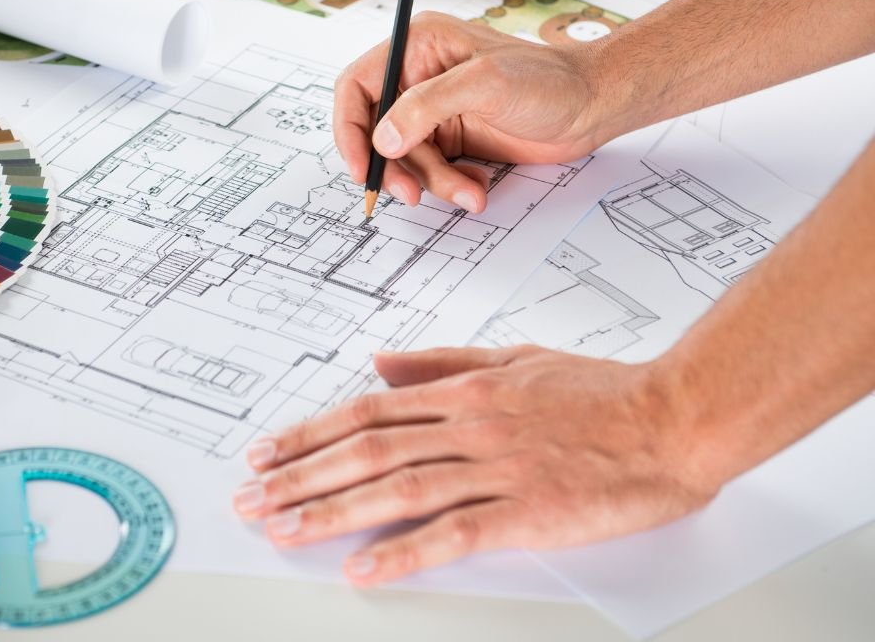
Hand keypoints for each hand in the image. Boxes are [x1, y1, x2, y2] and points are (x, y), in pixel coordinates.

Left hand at [232, 345, 717, 585]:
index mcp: (464, 391)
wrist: (675, 418)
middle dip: (298, 475)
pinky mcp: (527, 511)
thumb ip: (444, 362)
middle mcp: (469, 425)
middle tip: (250, 498)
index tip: (265, 452)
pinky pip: (452, 533)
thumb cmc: (603, 391)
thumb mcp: (515, 357)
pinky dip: (402, 551)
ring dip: (330, 511)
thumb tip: (380, 360)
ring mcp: (496, 468)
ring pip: (395, 488)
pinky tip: (362, 567)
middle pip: (365, 449)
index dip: (308, 432)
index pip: (367, 410)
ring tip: (281, 528)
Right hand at [334, 11, 623, 212]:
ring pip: (405, 158)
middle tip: (411, 193)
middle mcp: (419, 77)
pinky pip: (430, 170)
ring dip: (432, 182)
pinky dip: (449, 185)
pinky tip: (477, 184)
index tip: (362, 166)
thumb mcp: (485, 85)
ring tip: (469, 190)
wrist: (593, 107)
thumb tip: (383, 137)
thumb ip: (427, 106)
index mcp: (418, 47)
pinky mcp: (452, 138)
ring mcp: (435, 110)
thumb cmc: (550, 81)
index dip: (350, 128)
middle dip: (395, 167)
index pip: (358, 86)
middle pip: (376, 131)